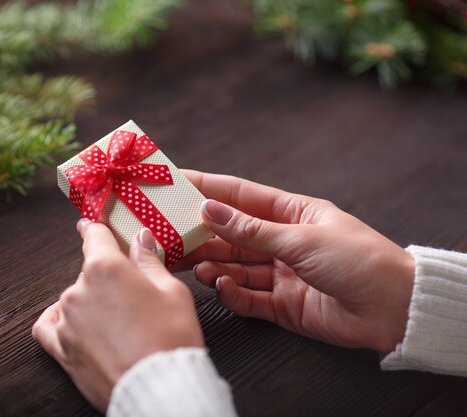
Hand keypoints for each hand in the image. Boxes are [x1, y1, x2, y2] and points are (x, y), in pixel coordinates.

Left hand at [32, 220, 203, 411]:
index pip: (94, 237)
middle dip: (108, 278)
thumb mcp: (172, 291)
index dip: (94, 228)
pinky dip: (58, 321)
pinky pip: (48, 327)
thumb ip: (149, 260)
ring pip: (74, 299)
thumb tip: (141, 238)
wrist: (160, 388)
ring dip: (90, 302)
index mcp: (105, 268)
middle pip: (89, 272)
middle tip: (132, 296)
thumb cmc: (171, 337)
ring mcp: (67, 320)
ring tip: (117, 321)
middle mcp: (78, 289)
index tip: (89, 224)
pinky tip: (71, 322)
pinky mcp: (61, 348)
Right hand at [179, 170, 414, 352]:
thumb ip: (251, 230)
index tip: (175, 182)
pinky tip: (222, 288)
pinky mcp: (283, 304)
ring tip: (194, 267)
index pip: (241, 196)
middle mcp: (282, 242)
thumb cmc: (358, 260)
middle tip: (170, 235)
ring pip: (235, 266)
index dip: (207, 188)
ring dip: (213, 266)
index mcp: (292, 213)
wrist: (395, 309)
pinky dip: (232, 293)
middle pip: (231, 235)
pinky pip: (248, 297)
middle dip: (202, 235)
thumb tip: (209, 209)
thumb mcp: (301, 238)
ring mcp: (281, 273)